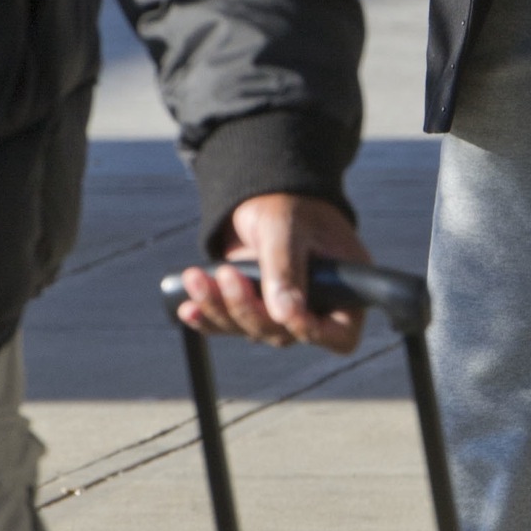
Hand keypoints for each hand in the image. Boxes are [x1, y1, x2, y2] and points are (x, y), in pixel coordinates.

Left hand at [176, 194, 369, 354]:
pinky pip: (230, 325)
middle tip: (228, 274)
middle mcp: (315, 307)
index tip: (285, 312)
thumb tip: (285, 315)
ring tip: (196, 277)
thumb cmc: (290, 204)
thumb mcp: (288, 230)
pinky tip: (187, 306)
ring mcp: (282, 310)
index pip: (340, 334)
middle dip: (248, 309)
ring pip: (251, 331)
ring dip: (219, 308)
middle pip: (283, 334)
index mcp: (342, 289)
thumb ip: (287, 270)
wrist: (262, 195)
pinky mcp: (253, 307)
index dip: (313, 332)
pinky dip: (207, 316)